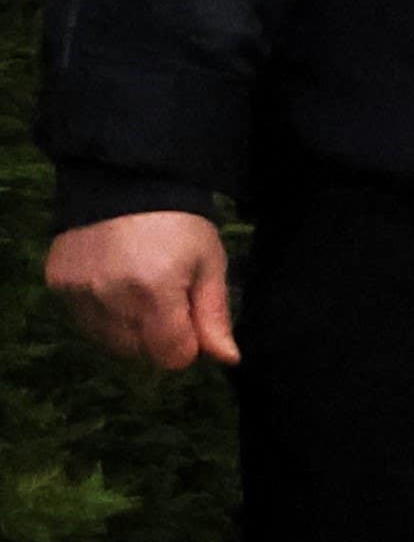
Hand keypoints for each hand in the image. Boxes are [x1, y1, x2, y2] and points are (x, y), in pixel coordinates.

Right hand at [43, 212, 238, 370]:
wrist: (124, 181)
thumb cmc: (179, 224)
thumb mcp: (209, 264)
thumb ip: (214, 316)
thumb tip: (227, 359)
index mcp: (155, 292)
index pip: (171, 356)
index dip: (186, 345)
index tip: (189, 319)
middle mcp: (111, 297)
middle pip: (139, 353)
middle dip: (157, 338)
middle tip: (166, 300)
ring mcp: (78, 292)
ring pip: (109, 342)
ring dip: (128, 329)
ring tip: (140, 291)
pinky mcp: (57, 283)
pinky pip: (84, 321)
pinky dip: (102, 314)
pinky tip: (114, 284)